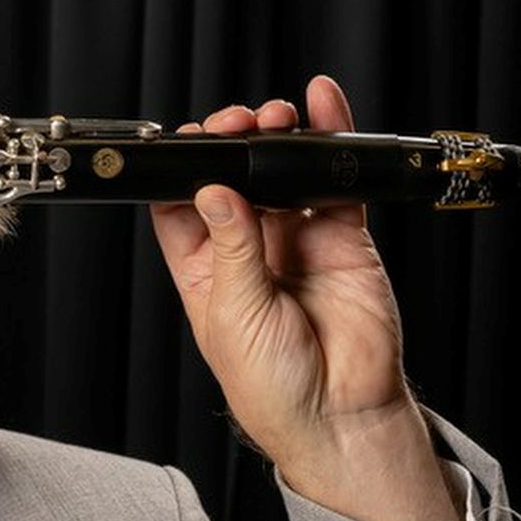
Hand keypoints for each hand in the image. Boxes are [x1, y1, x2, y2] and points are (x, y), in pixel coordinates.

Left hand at [149, 76, 459, 520]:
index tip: (188, 142)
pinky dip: (330, 143)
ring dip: (275, 139)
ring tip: (275, 119)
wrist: (340, 413)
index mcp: (204, 271)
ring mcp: (294, 239)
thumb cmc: (272, 384)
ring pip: (280, 173)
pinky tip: (324, 107)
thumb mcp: (236, 314)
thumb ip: (232, 248)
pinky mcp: (340, 237)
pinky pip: (333, 182)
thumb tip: (215, 190)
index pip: (180, 206)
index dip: (182, 169)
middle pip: (231, 179)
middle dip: (231, 144)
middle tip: (237, 125)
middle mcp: (246, 250)